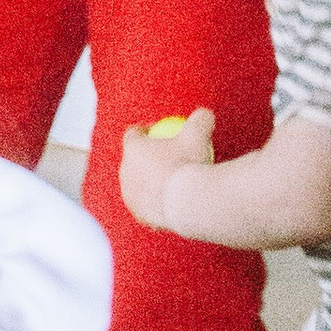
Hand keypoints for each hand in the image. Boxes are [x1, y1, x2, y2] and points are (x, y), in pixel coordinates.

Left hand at [120, 105, 213, 227]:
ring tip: (171, 184)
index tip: (159, 134)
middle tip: (166, 159)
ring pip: (140, 186)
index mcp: (132, 148)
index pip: (133, 134)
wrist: (188, 203)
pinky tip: (174, 202)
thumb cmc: (190, 164)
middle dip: (146, 159)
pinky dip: (159, 204)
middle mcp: (125, 171)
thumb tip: (204, 115)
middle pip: (133, 161)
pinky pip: (149, 207)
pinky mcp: (140, 215)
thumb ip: (200, 120)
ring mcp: (130, 196)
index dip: (145, 132)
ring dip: (152, 184)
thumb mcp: (198, 135)